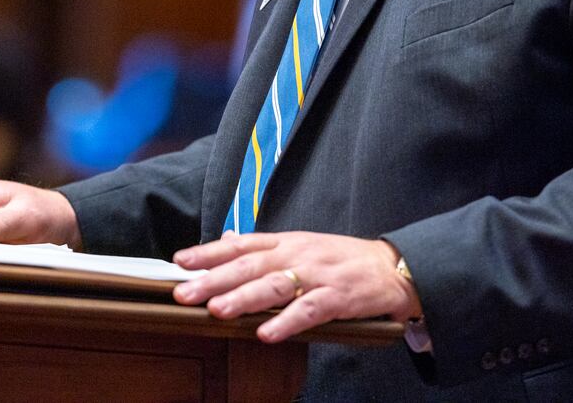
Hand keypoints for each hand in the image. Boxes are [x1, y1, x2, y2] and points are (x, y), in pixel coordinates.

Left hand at [172, 232, 420, 343]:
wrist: (392, 268)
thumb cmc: (342, 260)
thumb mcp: (302, 245)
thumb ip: (266, 246)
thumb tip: (229, 239)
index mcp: (287, 242)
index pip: (241, 244)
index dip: (209, 252)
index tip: (180, 261)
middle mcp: (298, 254)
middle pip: (250, 264)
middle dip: (214, 279)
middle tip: (184, 292)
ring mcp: (318, 275)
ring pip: (275, 285)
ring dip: (243, 298)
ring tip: (217, 310)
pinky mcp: (339, 297)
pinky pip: (309, 310)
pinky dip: (287, 321)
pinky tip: (266, 333)